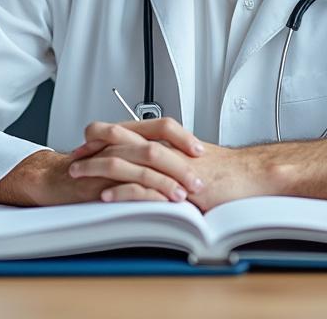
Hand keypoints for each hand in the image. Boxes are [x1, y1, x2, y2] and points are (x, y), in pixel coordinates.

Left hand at [72, 119, 276, 211]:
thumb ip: (171, 157)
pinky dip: (121, 191)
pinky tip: (106, 196)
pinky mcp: (178, 186)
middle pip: (120, 137)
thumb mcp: (192, 159)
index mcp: (168, 139)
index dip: (102, 136)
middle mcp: (166, 146)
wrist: (252, 176)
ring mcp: (170, 165)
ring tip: (78, 174)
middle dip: (92, 147)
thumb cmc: (227, 171)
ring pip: (125, 159)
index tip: (85, 145)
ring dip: (98, 167)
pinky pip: (143, 187)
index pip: (127, 130)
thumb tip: (152, 164)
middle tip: (73, 157)